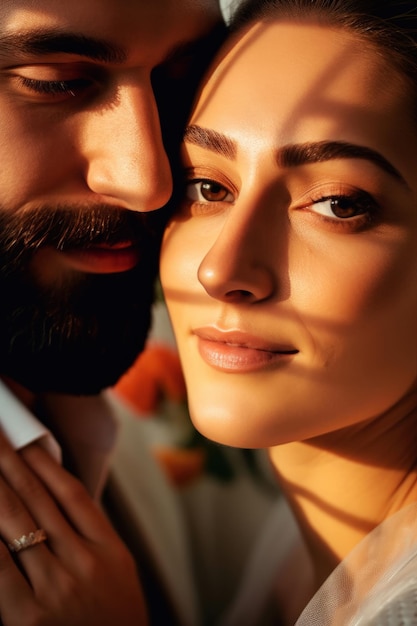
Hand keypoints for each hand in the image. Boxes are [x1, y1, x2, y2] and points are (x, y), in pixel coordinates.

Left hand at [0, 431, 147, 625]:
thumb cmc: (114, 623)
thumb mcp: (118, 573)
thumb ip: (92, 537)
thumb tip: (58, 498)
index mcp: (109, 549)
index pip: (72, 492)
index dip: (44, 461)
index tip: (26, 438)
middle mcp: (83, 562)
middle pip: (40, 499)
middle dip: (11, 462)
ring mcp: (56, 588)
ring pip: (18, 524)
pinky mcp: (27, 617)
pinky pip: (0, 566)